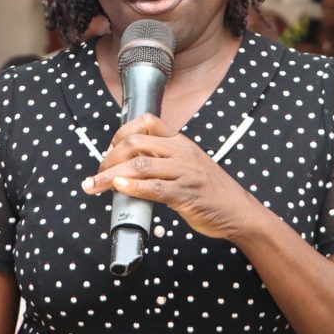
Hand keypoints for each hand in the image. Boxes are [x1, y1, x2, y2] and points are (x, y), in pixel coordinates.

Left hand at [81, 114, 258, 239]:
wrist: (238, 211)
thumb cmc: (210, 190)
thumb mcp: (189, 164)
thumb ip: (164, 160)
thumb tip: (128, 167)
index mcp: (181, 142)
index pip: (146, 122)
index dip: (120, 133)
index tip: (108, 150)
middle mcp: (181, 152)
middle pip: (136, 143)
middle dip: (109, 158)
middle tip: (97, 174)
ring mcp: (184, 172)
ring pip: (140, 165)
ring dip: (111, 176)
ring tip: (95, 185)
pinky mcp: (185, 194)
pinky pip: (154, 187)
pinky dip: (132, 188)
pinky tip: (118, 189)